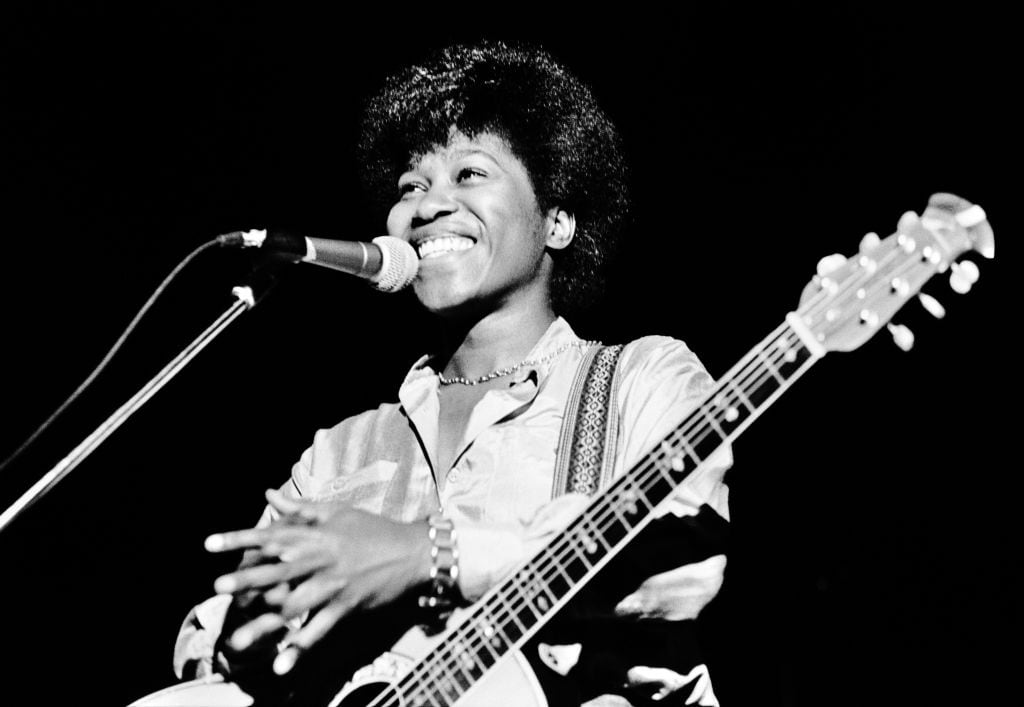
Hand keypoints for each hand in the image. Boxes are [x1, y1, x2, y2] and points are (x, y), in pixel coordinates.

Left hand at [205, 490, 431, 672]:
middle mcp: (322, 559)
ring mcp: (334, 585)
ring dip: (264, 625)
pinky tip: (280, 664)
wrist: (412, 552)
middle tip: (218, 588)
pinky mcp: (346, 607)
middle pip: (278, 570)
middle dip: (247, 579)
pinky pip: (319, 631)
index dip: (240, 538)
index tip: (210, 544)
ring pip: (294, 607)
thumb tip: (268, 494)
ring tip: (237, 640)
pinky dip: (300, 649)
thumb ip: (300, 508)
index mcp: (317, 534)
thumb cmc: (373, 529)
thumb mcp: (338, 512)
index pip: (272, 534)